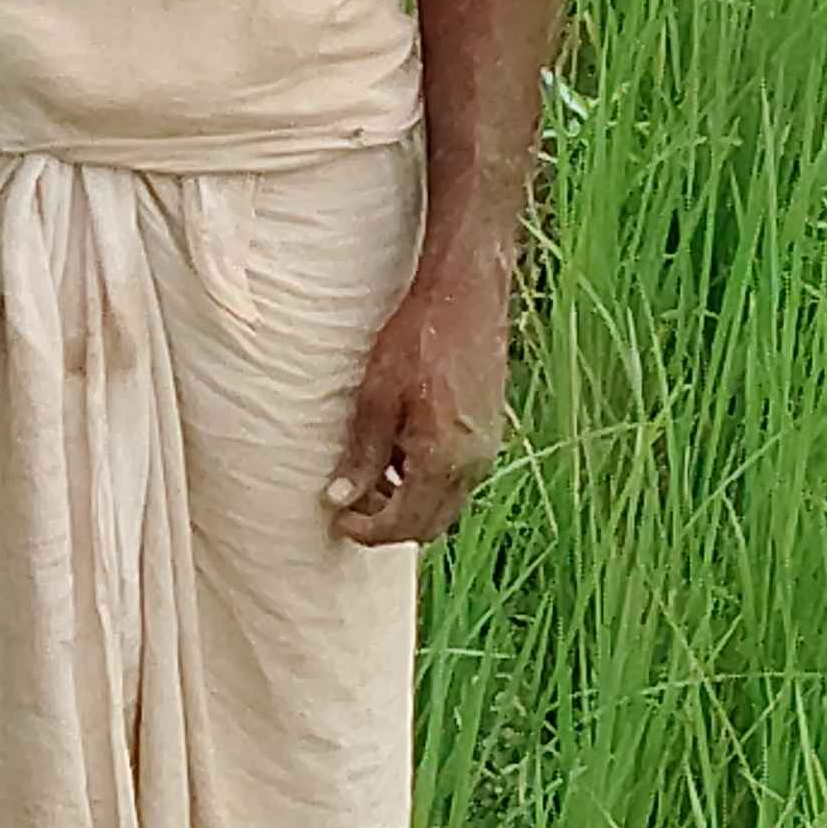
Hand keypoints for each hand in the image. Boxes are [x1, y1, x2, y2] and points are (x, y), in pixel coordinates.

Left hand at [324, 256, 509, 547]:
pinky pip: (456, 479)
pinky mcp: (488, 434)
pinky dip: (425, 482)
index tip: (338, 521)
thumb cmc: (418, 339)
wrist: (465, 296)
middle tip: (350, 505)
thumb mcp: (376, 397)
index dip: (369, 532)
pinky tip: (398, 452)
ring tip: (369, 477)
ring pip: (444, 505)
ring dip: (407, 504)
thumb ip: (362, 454)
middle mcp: (474, 464)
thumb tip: (339, 500)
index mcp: (445, 459)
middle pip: (429, 525)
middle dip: (387, 524)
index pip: (405, 524)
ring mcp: (486, 450)